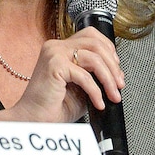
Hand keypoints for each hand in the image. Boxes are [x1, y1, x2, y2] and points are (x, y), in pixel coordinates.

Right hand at [0, 26, 123, 123]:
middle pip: (96, 43)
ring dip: (109, 79)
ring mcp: (54, 54)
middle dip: (114, 66)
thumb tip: (116, 74)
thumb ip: (94, 75)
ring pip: (94, 57)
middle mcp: (55, 47)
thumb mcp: (81, 87)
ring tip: (113, 95)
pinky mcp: (54, 66)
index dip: (109, 50)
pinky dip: (96, 91)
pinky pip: (85, 75)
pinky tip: (98, 102)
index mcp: (60, 48)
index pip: (91, 35)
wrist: (35, 119)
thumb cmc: (53, 106)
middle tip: (119, 84)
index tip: (117, 70)